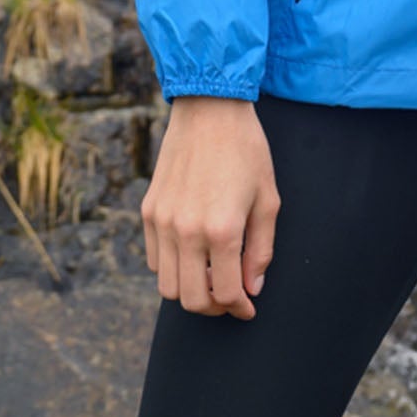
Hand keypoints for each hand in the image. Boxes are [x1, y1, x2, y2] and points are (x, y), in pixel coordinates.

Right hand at [142, 95, 280, 319]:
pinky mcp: (148, 211)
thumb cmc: (246, 150)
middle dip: (214, 308)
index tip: (248, 309)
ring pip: (168, 286)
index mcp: (222, 229)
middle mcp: (187, 231)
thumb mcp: (268, 198)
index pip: (227, 293)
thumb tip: (252, 288)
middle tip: (229, 298)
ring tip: (210, 277)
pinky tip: (192, 254)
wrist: (209, 107)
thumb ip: (261, 249)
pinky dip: (172, 268)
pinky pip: (154, 260)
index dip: (240, 308)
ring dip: (190, 290)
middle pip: (192, 300)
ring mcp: (163, 222)